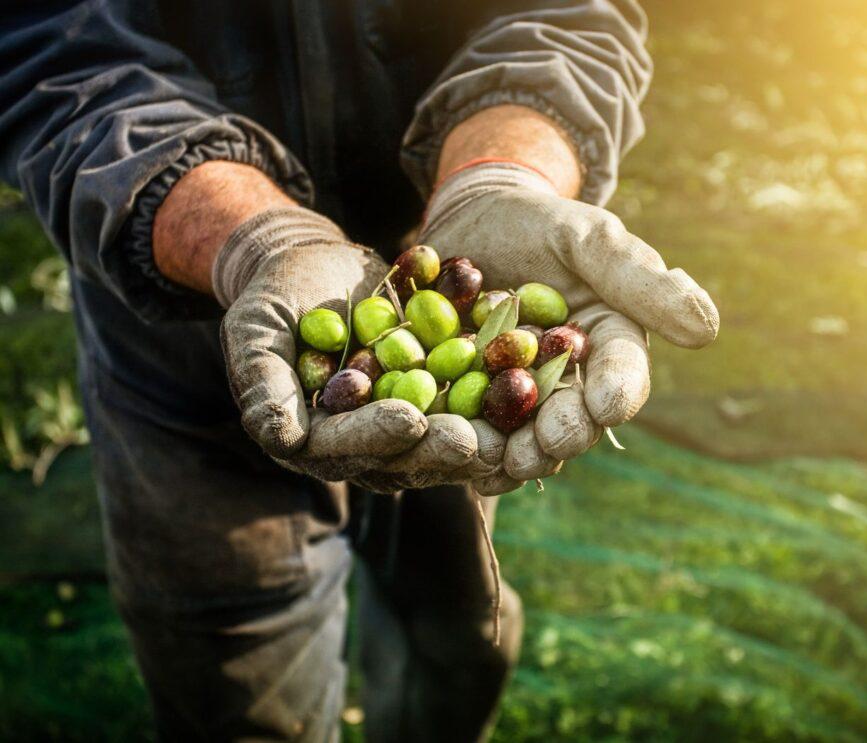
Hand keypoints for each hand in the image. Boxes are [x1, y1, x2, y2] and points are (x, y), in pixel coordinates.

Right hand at [218, 207, 496, 490]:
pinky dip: (498, 398)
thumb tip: (279, 437)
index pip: (344, 446)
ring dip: (480, 436)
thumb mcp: (256, 329)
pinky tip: (530, 389)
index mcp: (313, 437)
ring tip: (513, 429)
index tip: (408, 421)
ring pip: (444, 437)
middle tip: (475, 442)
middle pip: (403, 454)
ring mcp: (404, 422)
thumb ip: (263, 381)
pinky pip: (470, 402)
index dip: (376, 436)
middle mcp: (363, 441)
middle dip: (439, 447)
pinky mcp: (437, 398)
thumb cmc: (275, 296)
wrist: (316, 266)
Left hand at [420, 162, 718, 493]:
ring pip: (522, 435)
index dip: (618, 393)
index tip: (607, 407)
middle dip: (562, 435)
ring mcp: (516, 394)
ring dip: (512, 454)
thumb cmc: (539, 222)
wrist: (472, 220)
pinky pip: (468, 426)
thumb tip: (706, 329)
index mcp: (607, 344)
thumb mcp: (587, 237)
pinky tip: (450, 452)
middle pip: (573, 418)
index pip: (623, 375)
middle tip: (546, 446)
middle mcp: (568, 380)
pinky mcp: (469, 396)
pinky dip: (462, 441)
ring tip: (498, 463)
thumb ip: (637, 279)